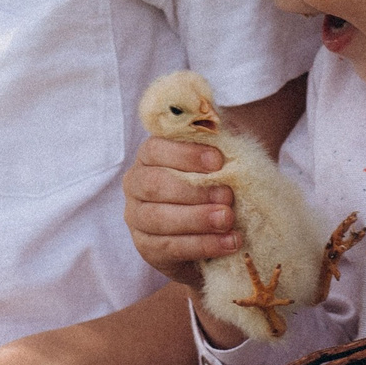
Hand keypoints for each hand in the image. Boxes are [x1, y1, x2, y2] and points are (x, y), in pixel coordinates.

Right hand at [122, 135, 237, 287]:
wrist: (219, 223)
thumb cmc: (216, 180)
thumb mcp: (220, 153)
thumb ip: (215, 134)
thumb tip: (213, 117)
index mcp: (149, 156)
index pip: (155, 149)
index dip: (185, 154)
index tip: (218, 161)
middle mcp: (136, 184)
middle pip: (155, 185)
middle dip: (194, 191)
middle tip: (227, 196)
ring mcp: (138, 218)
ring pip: (160, 218)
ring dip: (197, 220)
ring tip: (228, 220)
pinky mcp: (148, 248)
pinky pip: (170, 247)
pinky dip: (202, 245)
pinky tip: (229, 243)